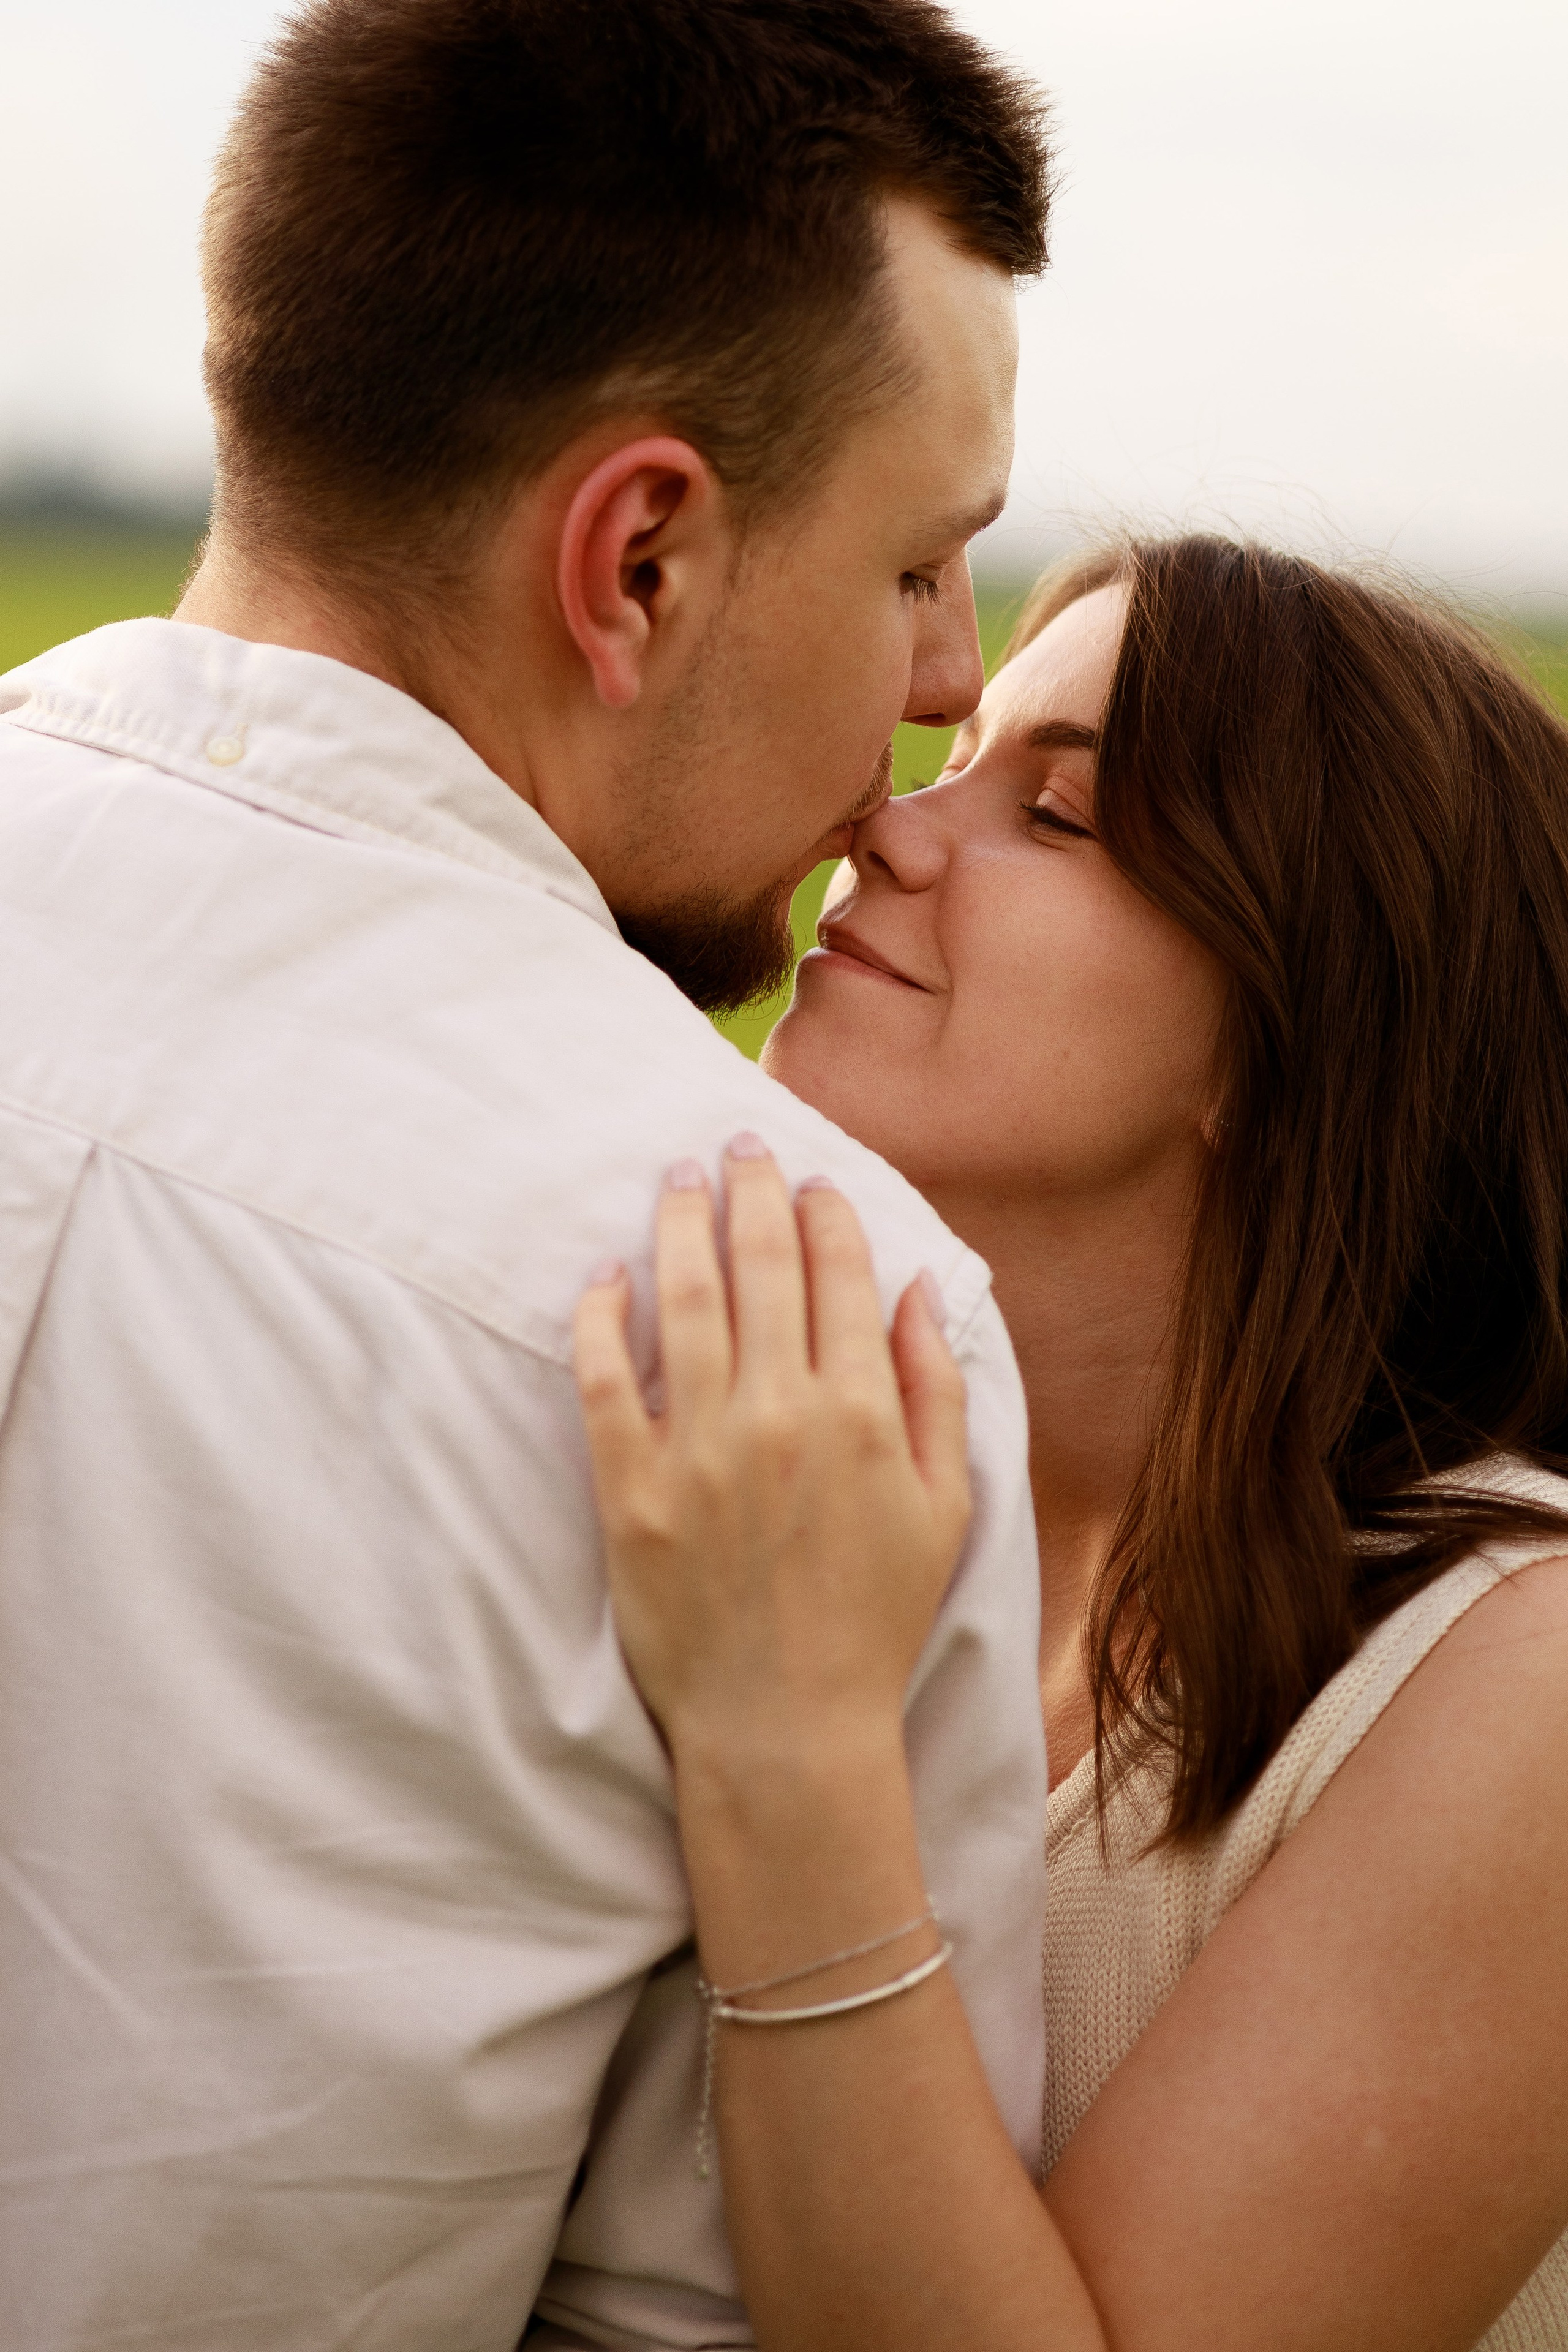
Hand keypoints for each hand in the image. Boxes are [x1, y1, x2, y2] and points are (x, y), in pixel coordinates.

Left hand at [572, 1134, 971, 1764]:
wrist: (787, 1727)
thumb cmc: (873, 1617)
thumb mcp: (942, 1507)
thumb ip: (932, 1391)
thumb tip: (916, 1288)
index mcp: (859, 1413)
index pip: (839, 1276)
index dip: (825, 1215)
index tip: (811, 1181)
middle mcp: (778, 1414)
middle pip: (760, 1266)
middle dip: (750, 1190)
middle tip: (738, 1144)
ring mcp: (698, 1449)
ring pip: (681, 1300)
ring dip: (678, 1224)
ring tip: (676, 1179)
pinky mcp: (630, 1489)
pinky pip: (603, 1379)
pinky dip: (600, 1317)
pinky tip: (605, 1275)